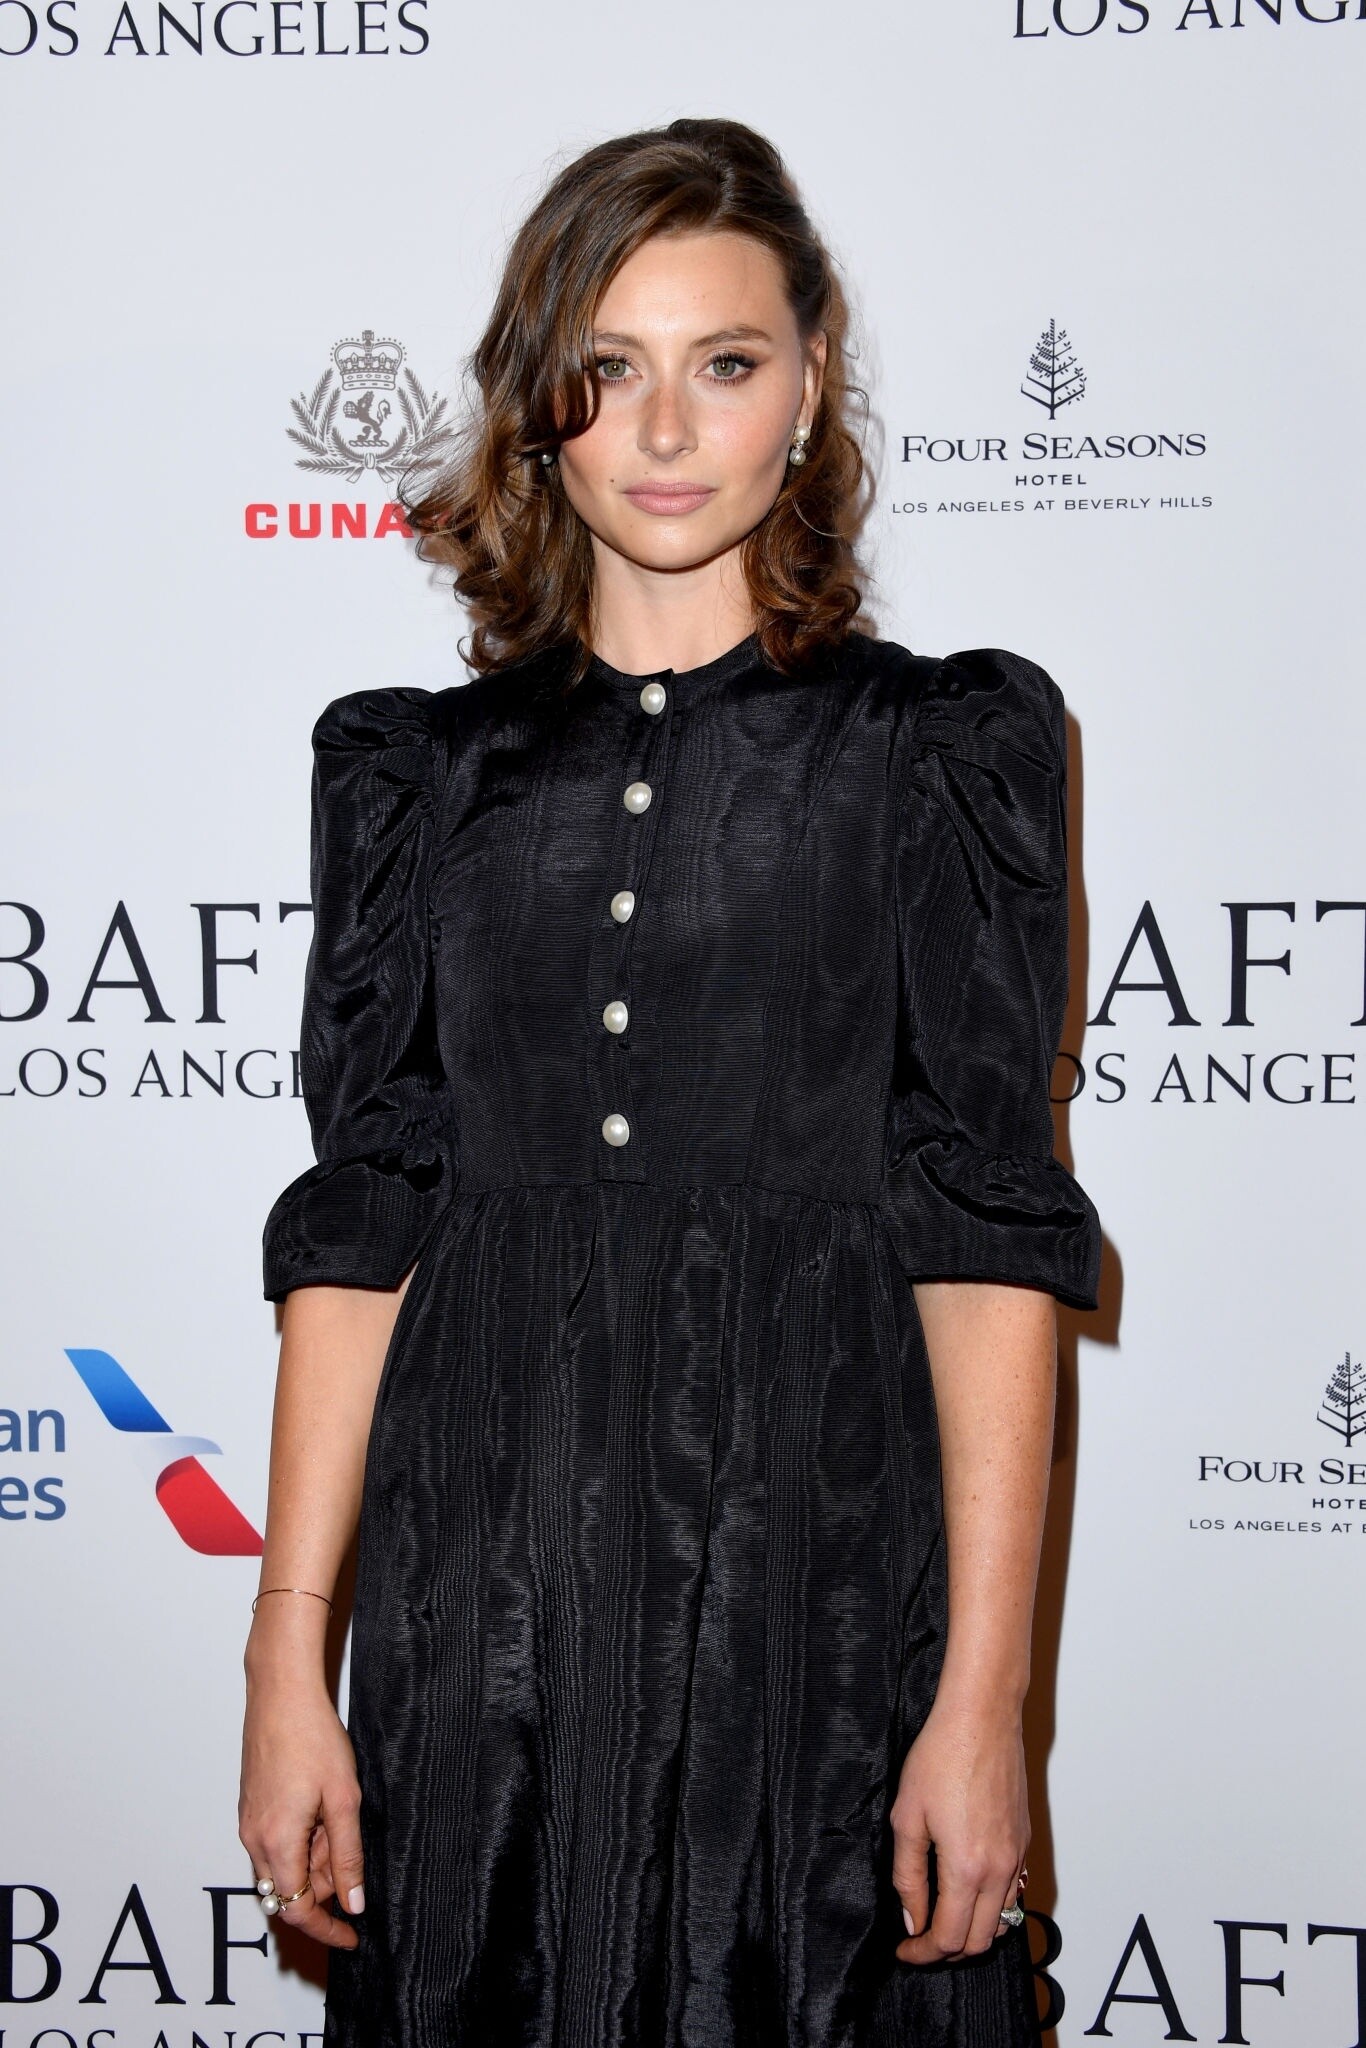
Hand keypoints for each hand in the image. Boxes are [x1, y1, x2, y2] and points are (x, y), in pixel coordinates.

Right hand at [238, 1669, 365, 1950]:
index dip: (326, 1930)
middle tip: (353, 1862)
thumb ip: (347, 1856)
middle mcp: (254, 1839)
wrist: (281, 1694)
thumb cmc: (313, 1738)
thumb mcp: (344, 1800)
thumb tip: (352, 1903)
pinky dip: (301, 1844)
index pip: (296, 1910)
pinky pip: (274, 1844)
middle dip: (322, 1889)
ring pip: (282, 1867)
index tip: (351, 1936)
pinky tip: (322, 1816)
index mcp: (276, 1843)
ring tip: (340, 1825)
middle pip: (288, 1891)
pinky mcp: (250, 1807)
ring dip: (313, 1863)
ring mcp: (248, 1823)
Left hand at [890, 1695, 1029, 1964]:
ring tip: (941, 1919)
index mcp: (967, 1868)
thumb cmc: (941, 1757)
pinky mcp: (1024, 1841)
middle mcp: (999, 1870)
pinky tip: (967, 1892)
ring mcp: (1016, 1856)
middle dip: (947, 1951)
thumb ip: (908, 1875)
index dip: (923, 1953)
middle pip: (979, 1942)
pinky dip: (991, 1909)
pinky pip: (1012, 1894)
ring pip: (1001, 1922)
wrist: (982, 1718)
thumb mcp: (907, 1818)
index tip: (905, 1950)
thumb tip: (912, 1917)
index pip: (949, 1938)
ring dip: (972, 1933)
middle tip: (919, 1940)